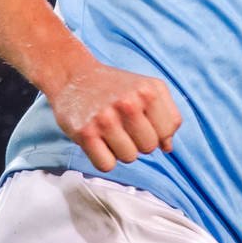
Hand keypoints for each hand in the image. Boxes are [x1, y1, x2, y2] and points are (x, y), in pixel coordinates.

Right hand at [48, 58, 182, 171]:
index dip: (158, 131)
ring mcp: (105, 119)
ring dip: (121, 151)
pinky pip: (106, 165)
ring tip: (111, 133)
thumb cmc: (114, 86)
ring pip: (129, 158)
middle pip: (149, 147)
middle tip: (124, 128)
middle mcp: (129, 104)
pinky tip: (99, 142)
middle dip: (139, 142)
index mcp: (148, 90)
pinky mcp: (85, 133)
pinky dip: (104, 159)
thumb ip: (166, 115)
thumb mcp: (147, 89)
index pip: (169, 130)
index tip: (144, 123)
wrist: (73, 77)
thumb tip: (168, 147)